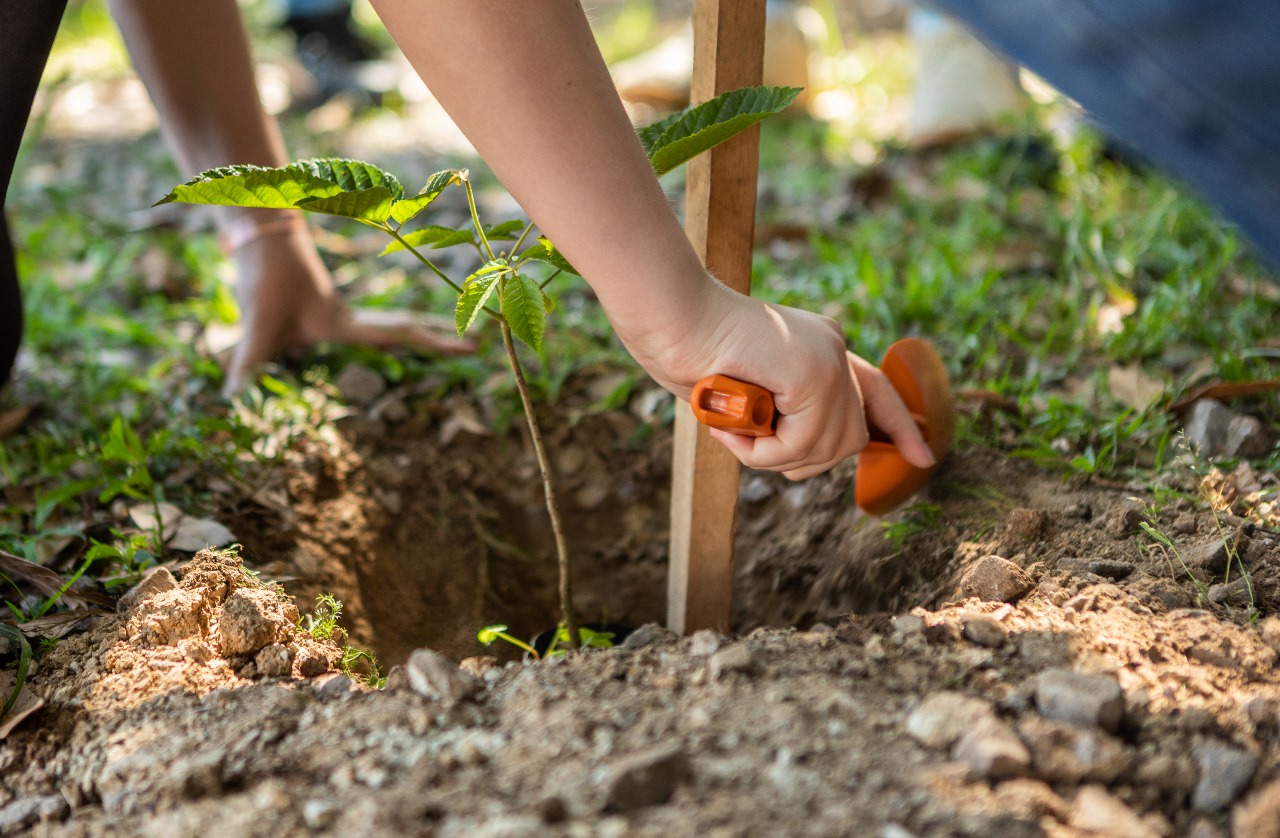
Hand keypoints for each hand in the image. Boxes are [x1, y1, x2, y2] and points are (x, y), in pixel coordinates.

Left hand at [222, 225, 473, 392]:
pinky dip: (389, 336)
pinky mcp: (321, 314)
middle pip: (405, 329)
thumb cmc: (263, 277)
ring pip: (389, 326)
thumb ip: (248, 363)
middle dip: (440, 339)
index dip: (434, 344)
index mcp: (343, 325)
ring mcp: (338, 315)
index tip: (468, 346)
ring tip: (453, 342)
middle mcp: (349, 320)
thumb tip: (234, 403)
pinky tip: (392, 345)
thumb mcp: (257, 324)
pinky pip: (365, 328)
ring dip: (420, 335)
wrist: (258, 234)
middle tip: (477, 345)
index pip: (399, 336)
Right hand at [618, 279, 935, 479]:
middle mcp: (834, 349)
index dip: (899, 425)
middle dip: (798, 458)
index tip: (925, 458)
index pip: (876, 389)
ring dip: (770, 456)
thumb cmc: (684, 348)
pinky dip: (760, 452)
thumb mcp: (742, 389)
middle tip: (742, 441)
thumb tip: (802, 455)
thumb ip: (779, 412)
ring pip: (824, 449)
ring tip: (730, 429)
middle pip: (847, 438)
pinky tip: (730, 425)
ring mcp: (827, 361)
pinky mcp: (812, 376)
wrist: (666, 316)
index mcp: (820, 346)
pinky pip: (798, 446)